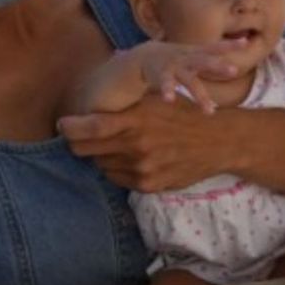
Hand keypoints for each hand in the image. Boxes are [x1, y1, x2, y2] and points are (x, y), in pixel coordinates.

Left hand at [60, 94, 234, 190]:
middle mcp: (137, 146)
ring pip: (99, 164)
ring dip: (101, 155)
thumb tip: (88, 110)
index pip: (87, 129)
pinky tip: (134, 157)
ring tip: (119, 144)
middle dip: (79, 142)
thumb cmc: (184, 114)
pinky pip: (117, 178)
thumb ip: (124, 106)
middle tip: (84, 135)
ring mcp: (142, 168)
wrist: (220, 141)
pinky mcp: (149, 185)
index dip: (69, 128)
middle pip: (84, 150)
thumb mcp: (156, 100)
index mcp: (137, 119)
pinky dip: (118, 168)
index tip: (64, 124)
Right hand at [132, 39, 243, 113]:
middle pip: (205, 62)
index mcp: (197, 52)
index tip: (246, 42)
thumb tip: (235, 64)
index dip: (230, 44)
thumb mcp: (194, 55)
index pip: (216, 47)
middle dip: (219, 67)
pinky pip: (166, 85)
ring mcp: (175, 66)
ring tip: (210, 112)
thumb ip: (211, 59)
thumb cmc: (177, 58)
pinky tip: (169, 100)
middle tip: (234, 71)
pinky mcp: (162, 75)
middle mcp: (188, 58)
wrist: (145, 56)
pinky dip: (168, 92)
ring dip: (200, 96)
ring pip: (190, 82)